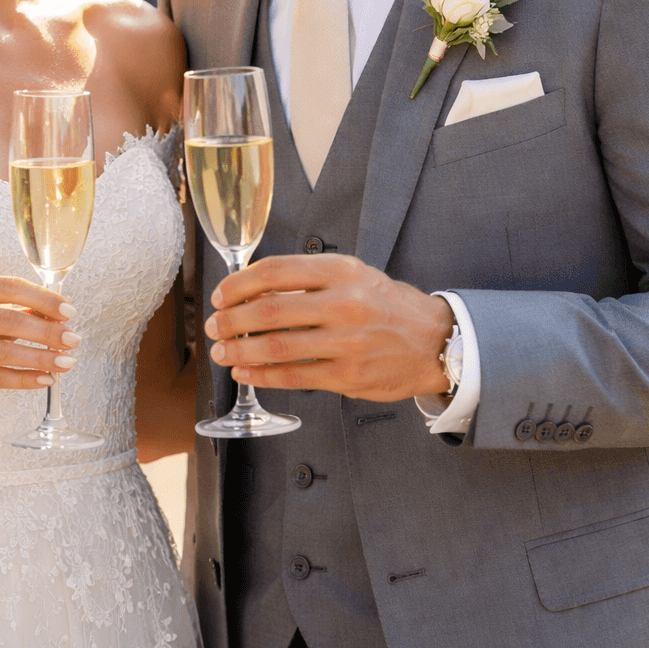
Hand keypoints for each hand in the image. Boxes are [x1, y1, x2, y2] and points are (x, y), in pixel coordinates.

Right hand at [0, 275, 79, 407]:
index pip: (8, 287)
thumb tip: (59, 314)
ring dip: (40, 358)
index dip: (42, 298)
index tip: (69, 311)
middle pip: (7, 319)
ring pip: (2, 352)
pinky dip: (24, 379)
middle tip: (73, 340)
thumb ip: (15, 310)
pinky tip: (45, 379)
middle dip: (46, 331)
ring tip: (65, 362)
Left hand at [204, 255, 452, 403]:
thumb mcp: (352, 276)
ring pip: (276, 347)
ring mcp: (347, 342)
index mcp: (340, 270)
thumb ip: (308, 280)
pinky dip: (261, 376)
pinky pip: (293, 377)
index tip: (219, 296)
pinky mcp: (348, 376)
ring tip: (221, 352)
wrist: (435, 341)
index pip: (273, 271)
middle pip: (268, 311)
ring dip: (239, 351)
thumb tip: (252, 291)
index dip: (237, 285)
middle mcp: (343, 303)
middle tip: (213, 327)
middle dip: (230, 321)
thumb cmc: (385, 306)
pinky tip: (245, 373)